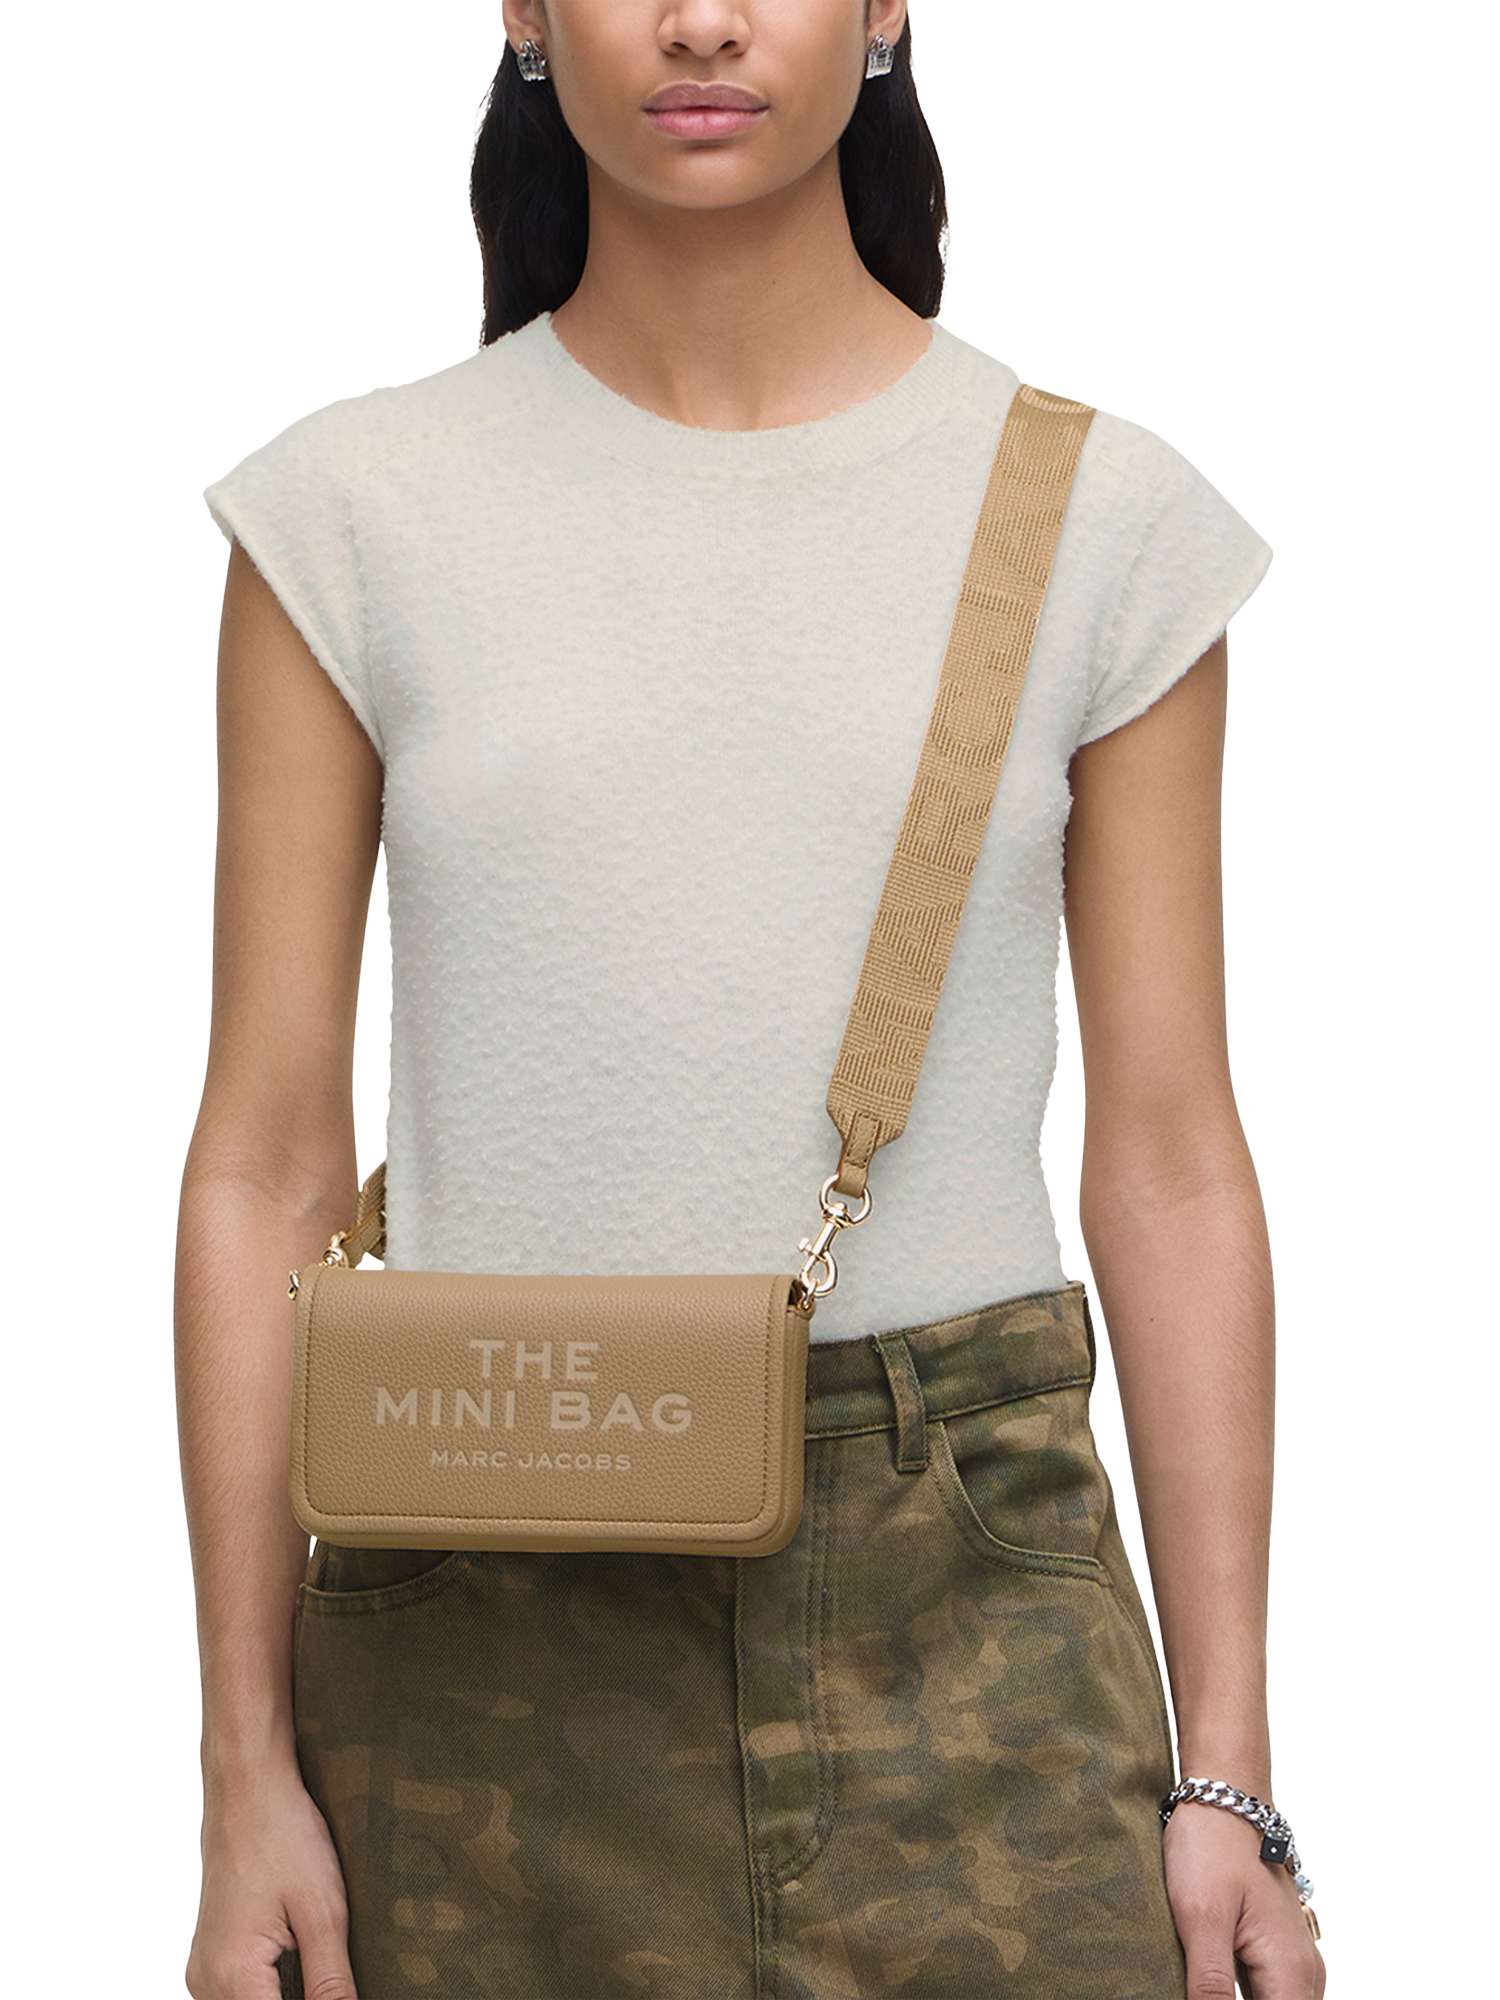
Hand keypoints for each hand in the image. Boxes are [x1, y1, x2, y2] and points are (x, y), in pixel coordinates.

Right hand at [186, 1762, 356, 1999]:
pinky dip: (269, 1987)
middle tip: (332, 1970)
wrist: (247, 1786)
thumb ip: (331, 1981)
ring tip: (318, 1958)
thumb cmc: (282, 1834)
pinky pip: (238, 1991)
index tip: (337, 1988)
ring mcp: (203, 1968)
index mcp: (232, 1975)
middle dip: (302, 1997)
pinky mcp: (210, 1954)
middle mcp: (206, 1980)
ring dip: (286, 1993)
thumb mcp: (323, 1910)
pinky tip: (300, 1960)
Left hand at [1163, 1802, 1324, 1998]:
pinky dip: (1243, 1999)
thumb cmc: (1211, 1847)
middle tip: (1200, 1989)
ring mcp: (1295, 1963)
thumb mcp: (1200, 1918)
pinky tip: (1210, 1990)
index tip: (1206, 1997)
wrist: (1224, 1796)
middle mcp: (1304, 1976)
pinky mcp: (1278, 1952)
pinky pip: (1269, 1996)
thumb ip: (1210, 1986)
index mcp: (1291, 1975)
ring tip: (1202, 1985)